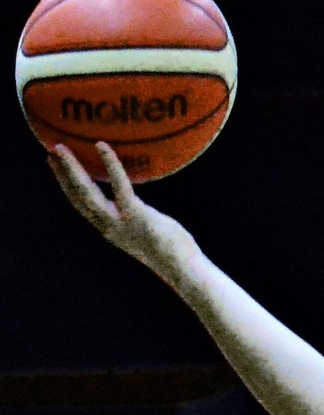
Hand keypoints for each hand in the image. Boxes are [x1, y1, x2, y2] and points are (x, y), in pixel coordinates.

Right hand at [49, 141, 199, 284]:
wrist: (184, 269)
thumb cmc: (175, 251)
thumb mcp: (149, 232)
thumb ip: (138, 219)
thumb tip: (141, 206)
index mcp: (111, 230)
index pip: (82, 206)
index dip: (66, 187)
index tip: (55, 167)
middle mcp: (109, 227)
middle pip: (77, 198)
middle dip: (61, 175)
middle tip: (49, 151)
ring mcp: (120, 222)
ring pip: (87, 192)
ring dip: (71, 169)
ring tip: (60, 147)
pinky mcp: (135, 215)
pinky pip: (119, 185)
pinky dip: (110, 165)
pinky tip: (102, 146)